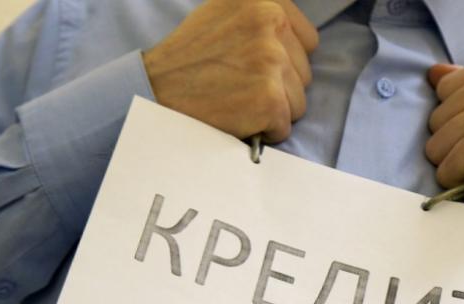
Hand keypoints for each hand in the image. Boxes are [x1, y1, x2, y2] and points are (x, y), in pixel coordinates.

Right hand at [142, 0, 317, 142]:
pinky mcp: (271, 98)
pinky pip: (285, 126)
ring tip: (238, 100)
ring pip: (299, 102)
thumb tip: (295, 34)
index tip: (258, 67)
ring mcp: (272, 61)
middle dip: (280, 87)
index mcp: (264, 0)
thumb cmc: (190, 58)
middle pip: (304, 74)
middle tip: (241, 85)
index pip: (308, 40)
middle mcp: (271, 23)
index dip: (286, 62)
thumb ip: (262, 19)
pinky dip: (264, 131)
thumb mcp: (226, 14)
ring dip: (273, 110)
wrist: (156, 89)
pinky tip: (238, 117)